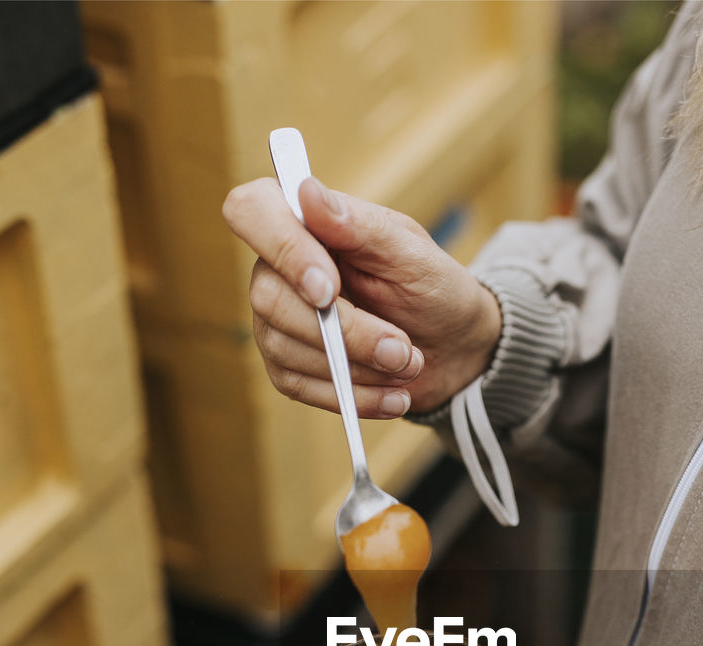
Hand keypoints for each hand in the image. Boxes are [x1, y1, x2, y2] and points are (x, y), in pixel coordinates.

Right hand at [222, 175, 500, 417]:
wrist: (451, 349)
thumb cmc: (432, 289)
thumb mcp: (411, 253)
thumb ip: (360, 225)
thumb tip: (306, 192)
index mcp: (306, 223)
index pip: (251, 212)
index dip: (283, 250)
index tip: (330, 289)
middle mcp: (279, 270)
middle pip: (270, 298)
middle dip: (345, 332)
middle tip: (402, 349)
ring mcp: (278, 321)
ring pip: (284, 348)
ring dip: (356, 367)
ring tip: (408, 366)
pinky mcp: (289, 368)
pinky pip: (300, 387)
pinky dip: (353, 396)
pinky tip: (393, 395)